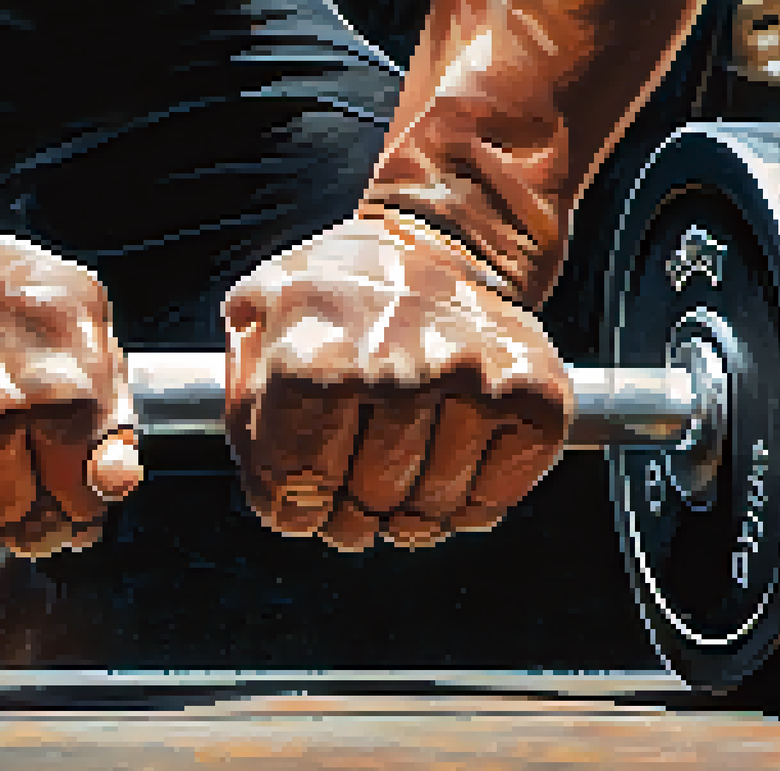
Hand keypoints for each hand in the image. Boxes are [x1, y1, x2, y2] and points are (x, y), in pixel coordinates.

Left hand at [221, 212, 571, 549]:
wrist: (445, 243)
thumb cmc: (341, 291)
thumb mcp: (261, 314)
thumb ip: (243, 401)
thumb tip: (271, 488)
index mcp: (320, 351)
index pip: (299, 476)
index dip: (291, 505)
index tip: (296, 505)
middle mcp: (401, 364)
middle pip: (369, 497)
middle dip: (350, 515)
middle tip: (350, 504)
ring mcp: (475, 378)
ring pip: (434, 505)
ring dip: (410, 519)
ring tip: (397, 495)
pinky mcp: (536, 392)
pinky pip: (496, 495)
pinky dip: (468, 508)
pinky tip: (447, 479)